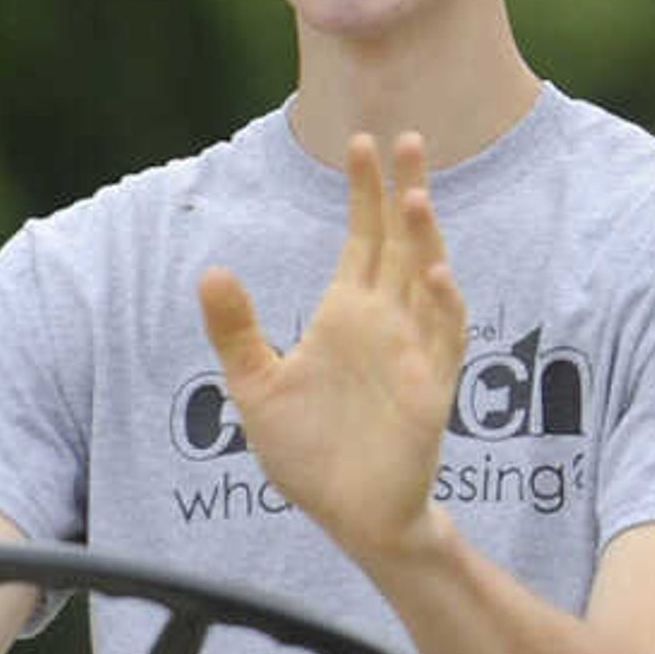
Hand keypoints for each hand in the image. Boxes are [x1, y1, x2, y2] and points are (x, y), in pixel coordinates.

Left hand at [198, 132, 464, 568]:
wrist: (349, 516)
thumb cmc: (308, 453)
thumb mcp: (255, 386)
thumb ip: (235, 330)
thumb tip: (210, 270)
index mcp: (347, 314)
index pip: (363, 238)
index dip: (364, 192)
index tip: (362, 142)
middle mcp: (386, 322)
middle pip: (400, 242)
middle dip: (404, 191)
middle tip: (408, 138)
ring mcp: (413, 350)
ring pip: (427, 278)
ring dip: (425, 237)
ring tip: (414, 195)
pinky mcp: (432, 385)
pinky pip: (445, 334)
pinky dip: (443, 302)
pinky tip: (433, 271)